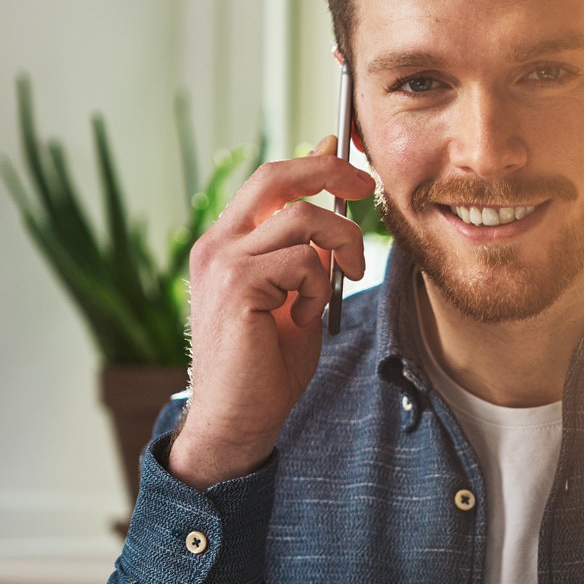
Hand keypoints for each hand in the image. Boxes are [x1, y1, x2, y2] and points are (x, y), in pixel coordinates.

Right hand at [169, 143, 370, 488]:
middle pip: (275, 177)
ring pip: (303, 219)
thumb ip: (308, 253)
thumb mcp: (295, 296)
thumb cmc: (266, 366)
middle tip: (366, 188)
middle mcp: (217, 245)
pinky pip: (303, 261)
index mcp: (227, 245)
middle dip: (329, 174)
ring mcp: (222, 262)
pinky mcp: (237, 284)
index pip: (268, 181)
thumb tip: (334, 206)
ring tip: (338, 286)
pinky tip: (305, 317)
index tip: (351, 168)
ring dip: (340, 248)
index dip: (313, 164)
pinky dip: (319, 287)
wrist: (237, 420)